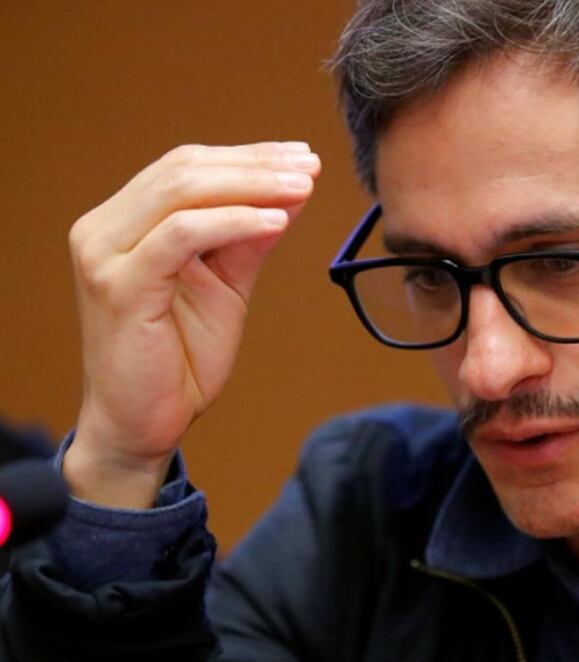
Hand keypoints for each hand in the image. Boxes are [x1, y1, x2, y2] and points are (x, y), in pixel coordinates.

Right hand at [64, 143, 320, 507]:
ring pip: (181, 192)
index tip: (302, 157)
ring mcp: (105, 255)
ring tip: (302, 187)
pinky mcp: (118, 287)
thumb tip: (292, 191)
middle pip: (184, 169)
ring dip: (252, 185)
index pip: (187, 167)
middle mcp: (104, 230)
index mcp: (124, 223)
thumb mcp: (226, 286)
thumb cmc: (181, 357)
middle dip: (256, 164)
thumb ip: (249, 239)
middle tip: (310, 166)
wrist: (144, 423)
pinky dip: (233, 221)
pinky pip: (181, 235)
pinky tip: (276, 221)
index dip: (248, 157)